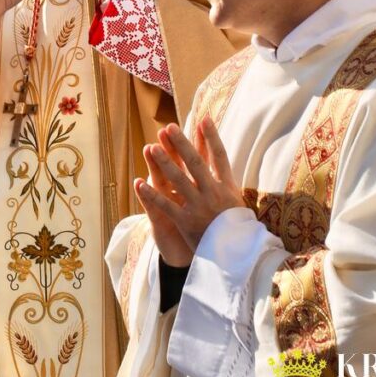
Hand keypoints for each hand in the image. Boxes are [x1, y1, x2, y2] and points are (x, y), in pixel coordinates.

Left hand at [135, 118, 243, 261]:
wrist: (236, 258)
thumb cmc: (236, 229)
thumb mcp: (236, 203)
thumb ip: (227, 183)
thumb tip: (220, 161)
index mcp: (228, 187)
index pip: (220, 157)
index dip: (212, 137)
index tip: (204, 118)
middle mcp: (214, 193)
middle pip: (196, 163)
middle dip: (181, 144)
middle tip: (169, 127)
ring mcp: (199, 207)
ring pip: (179, 180)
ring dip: (164, 163)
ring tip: (151, 147)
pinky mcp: (186, 222)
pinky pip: (166, 206)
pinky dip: (151, 194)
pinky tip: (138, 183)